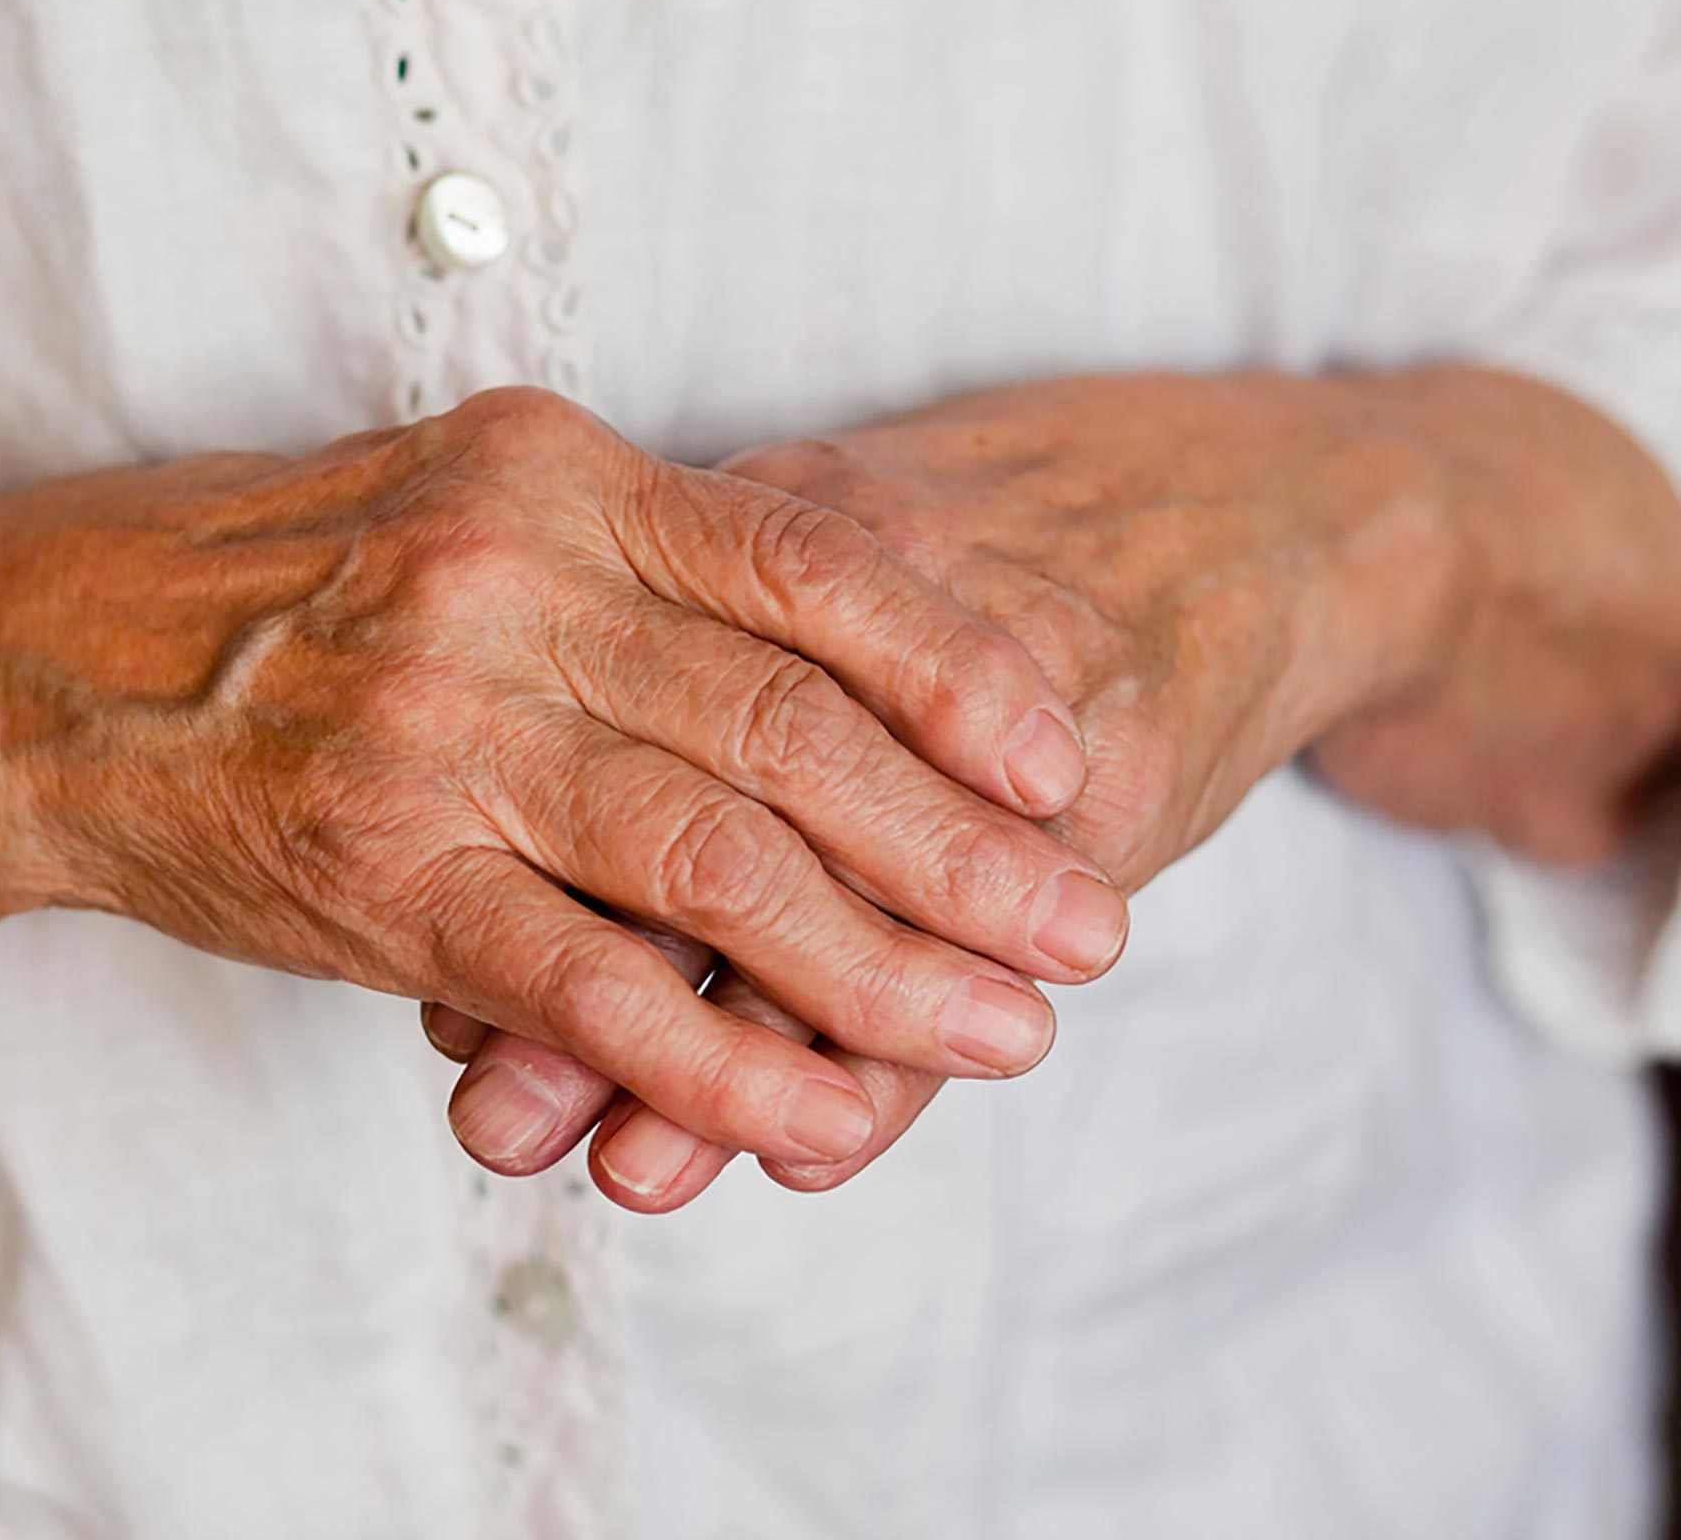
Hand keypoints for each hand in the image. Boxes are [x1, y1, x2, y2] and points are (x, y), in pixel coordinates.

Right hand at [0, 386, 1129, 1180]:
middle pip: (791, 735)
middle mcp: (509, 586)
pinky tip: (823, 1122)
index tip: (1062, 763)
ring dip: (880, 971)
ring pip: (717, 869)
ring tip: (1003, 1035)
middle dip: (962, 852)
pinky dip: (718, 1066)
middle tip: (1082, 932)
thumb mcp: (472, 507)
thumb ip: (642, 561)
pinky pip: (586, 989)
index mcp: (555, 476)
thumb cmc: (292, 588)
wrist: (48, 669)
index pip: (807, 572)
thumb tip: (853, 640)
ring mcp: (442, 735)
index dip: (956, 676)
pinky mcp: (382, 879)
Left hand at [434, 369, 1680, 1209]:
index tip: (441, 1013)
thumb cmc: (995, 561)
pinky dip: (892, 1062)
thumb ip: (685, 700)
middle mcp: (865, 605)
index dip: (522, 878)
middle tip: (500, 1123)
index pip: (617, 737)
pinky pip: (964, 947)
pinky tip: (811, 1153)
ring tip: (631, 1174)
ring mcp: (991, 685)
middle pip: (700, 819)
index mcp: (769, 538)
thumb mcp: (831, 581)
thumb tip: (498, 908)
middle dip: (590, 989)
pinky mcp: (1108, 767)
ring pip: (831, 900)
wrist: (1239, 507)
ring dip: (725, 1052)